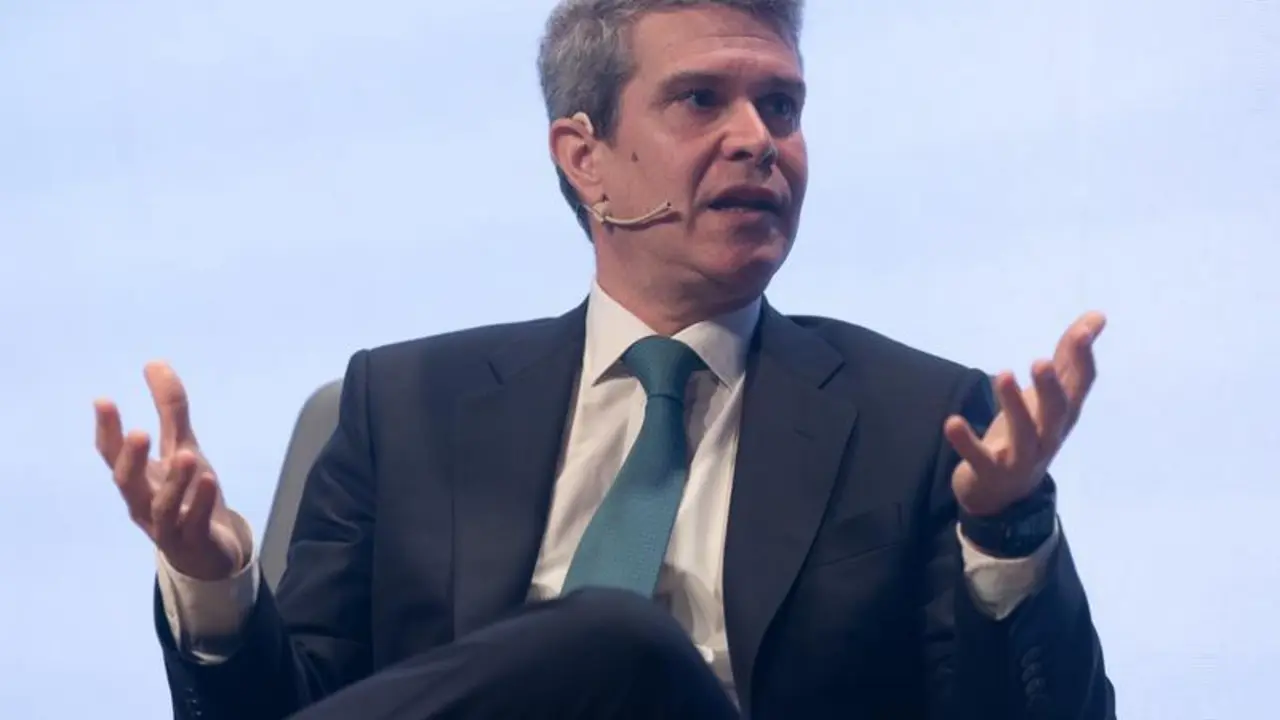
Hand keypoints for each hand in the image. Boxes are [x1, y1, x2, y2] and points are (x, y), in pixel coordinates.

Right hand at [94, 361, 246, 580]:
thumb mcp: (182, 446)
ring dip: (173, 481)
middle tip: (139, 433)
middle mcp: (145, 504)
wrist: (210, 551)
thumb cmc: (187, 495)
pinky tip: (209, 481)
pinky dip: (201, 503)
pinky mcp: (194, 542)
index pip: (113, 455)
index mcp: (138, 480)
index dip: (107, 431)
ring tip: (186, 455)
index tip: (103, 400)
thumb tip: (154, 362)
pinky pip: (195, 524)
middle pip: (128, 484)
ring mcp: (168, 527)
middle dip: (131, 459)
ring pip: (163, 507)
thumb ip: (170, 409)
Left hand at [944, 312, 1105, 516]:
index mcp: (1062, 415)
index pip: (1081, 385)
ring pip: (1023, 433)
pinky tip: (952, 421)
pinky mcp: (990, 471)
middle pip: (1057, 412)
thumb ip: (1068, 358)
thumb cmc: (1030, 433)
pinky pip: (979, 457)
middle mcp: (1048, 436)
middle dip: (1050, 388)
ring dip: (1014, 405)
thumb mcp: (1047, 396)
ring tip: (1002, 374)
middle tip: (1040, 361)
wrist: (1003, 495)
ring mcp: (1021, 457)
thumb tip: (1096, 316)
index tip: (1085, 329)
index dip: (1083, 358)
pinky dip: (966, 441)